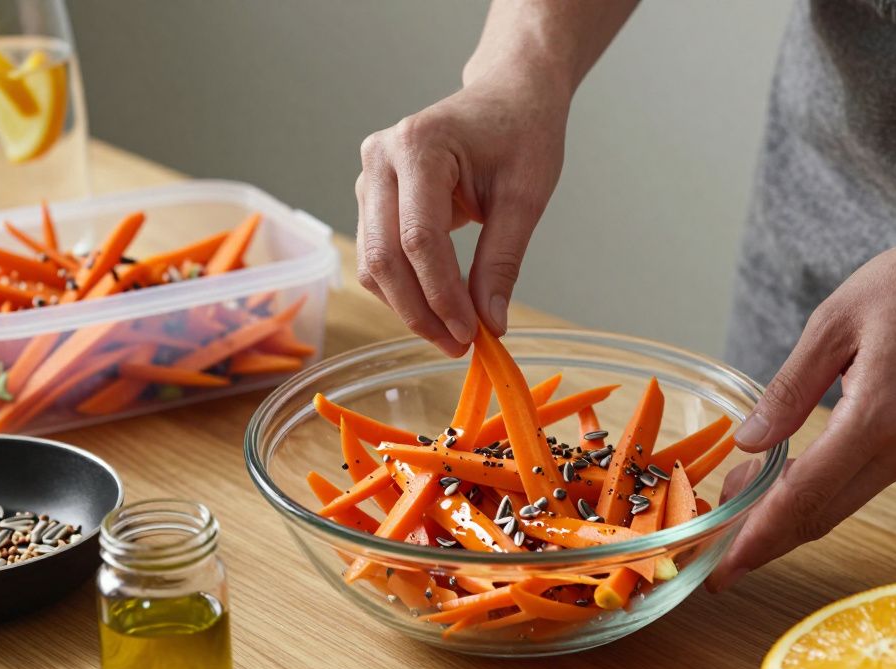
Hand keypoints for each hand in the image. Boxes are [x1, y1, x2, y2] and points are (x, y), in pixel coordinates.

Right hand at [355, 72, 569, 354]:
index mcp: (418, 146)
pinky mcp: (372, 196)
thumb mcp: (525, 196)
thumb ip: (502, 260)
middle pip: (384, 256)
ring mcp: (370, 177)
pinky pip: (379, 255)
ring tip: (454, 333)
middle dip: (421, 311)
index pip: (419, 239)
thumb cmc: (522, 133)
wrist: (508, 96)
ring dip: (410, 307)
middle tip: (459, 346)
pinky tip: (440, 307)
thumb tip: (490, 324)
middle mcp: (380, 158)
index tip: (472, 335)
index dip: (442, 295)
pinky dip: (406, 289)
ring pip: (374, 263)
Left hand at [708, 233, 895, 590]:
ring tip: (731, 524)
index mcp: (876, 418)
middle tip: (714, 566)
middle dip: (765, 544)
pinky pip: (854, 485)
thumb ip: (788, 389)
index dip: (759, 534)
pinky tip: (775, 490)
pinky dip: (812, 497)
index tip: (722, 569)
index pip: (805, 494)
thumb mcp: (832, 325)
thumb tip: (749, 441)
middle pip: (820, 515)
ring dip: (785, 521)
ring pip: (837, 506)